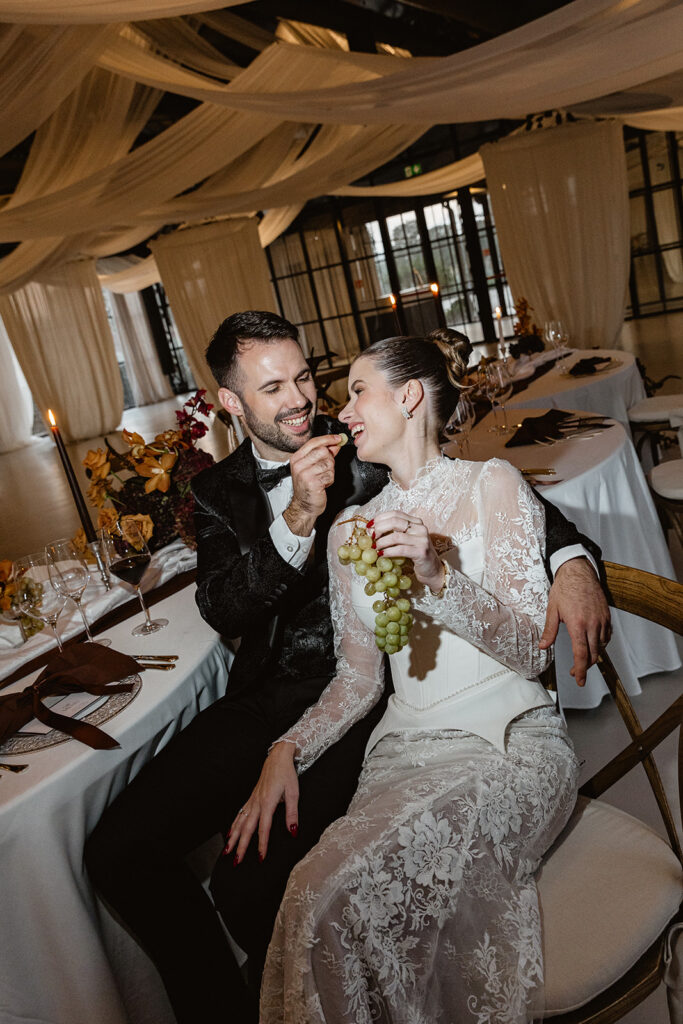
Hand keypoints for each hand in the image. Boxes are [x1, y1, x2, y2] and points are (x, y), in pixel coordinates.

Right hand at [223, 742, 298, 863]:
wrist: (277, 757)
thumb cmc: (287, 774)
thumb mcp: (294, 792)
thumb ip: (292, 814)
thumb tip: (293, 832)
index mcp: (267, 803)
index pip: (263, 829)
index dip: (262, 844)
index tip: (261, 858)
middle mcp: (257, 803)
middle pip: (247, 828)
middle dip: (241, 846)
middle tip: (237, 861)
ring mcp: (252, 800)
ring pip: (239, 822)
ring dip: (233, 837)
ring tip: (227, 851)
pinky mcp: (251, 797)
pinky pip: (239, 814)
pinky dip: (233, 825)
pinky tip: (230, 833)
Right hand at [284, 434, 344, 536]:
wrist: (304, 505)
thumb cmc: (308, 487)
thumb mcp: (312, 467)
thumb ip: (323, 454)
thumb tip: (335, 444)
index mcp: (297, 458)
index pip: (313, 442)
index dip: (328, 439)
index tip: (338, 438)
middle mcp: (299, 465)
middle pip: (322, 451)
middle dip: (329, 459)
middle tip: (325, 469)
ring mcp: (304, 474)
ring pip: (328, 463)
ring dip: (330, 472)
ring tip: (322, 478)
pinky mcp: (312, 482)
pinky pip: (330, 475)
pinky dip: (330, 480)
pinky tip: (323, 484)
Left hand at [371, 511, 443, 592]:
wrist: (432, 570)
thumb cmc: (415, 555)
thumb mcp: (405, 541)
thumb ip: (392, 533)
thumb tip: (371, 530)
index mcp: (416, 522)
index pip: (395, 514)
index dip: (380, 518)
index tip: (369, 526)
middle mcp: (420, 528)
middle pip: (394, 522)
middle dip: (379, 529)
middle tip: (371, 537)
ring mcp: (422, 539)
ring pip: (396, 536)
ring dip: (382, 542)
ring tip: (375, 547)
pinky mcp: (421, 552)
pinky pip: (400, 549)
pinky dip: (388, 551)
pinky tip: (381, 554)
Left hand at [539, 557, 610, 686]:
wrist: (579, 571)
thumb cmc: (564, 588)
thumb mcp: (552, 609)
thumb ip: (549, 630)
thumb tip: (543, 646)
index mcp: (577, 624)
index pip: (581, 654)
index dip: (580, 670)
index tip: (578, 680)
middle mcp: (592, 624)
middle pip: (593, 654)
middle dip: (585, 667)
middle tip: (575, 672)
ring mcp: (602, 620)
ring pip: (601, 647)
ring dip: (592, 655)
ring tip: (582, 658)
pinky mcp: (607, 616)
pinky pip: (607, 636)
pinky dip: (600, 644)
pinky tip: (593, 644)